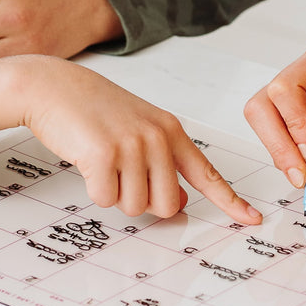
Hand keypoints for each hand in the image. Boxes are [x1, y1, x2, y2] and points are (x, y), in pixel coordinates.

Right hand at [0, 56, 262, 224]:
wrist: (53, 86)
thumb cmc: (93, 110)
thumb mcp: (138, 129)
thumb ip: (163, 162)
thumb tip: (178, 203)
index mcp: (171, 131)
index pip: (208, 174)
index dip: (230, 201)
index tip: (251, 219)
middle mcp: (157, 137)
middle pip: (167, 206)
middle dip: (142, 202)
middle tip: (122, 176)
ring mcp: (132, 144)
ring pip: (135, 206)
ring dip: (115, 194)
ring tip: (103, 162)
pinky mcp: (104, 154)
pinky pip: (106, 199)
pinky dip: (94, 189)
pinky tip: (87, 162)